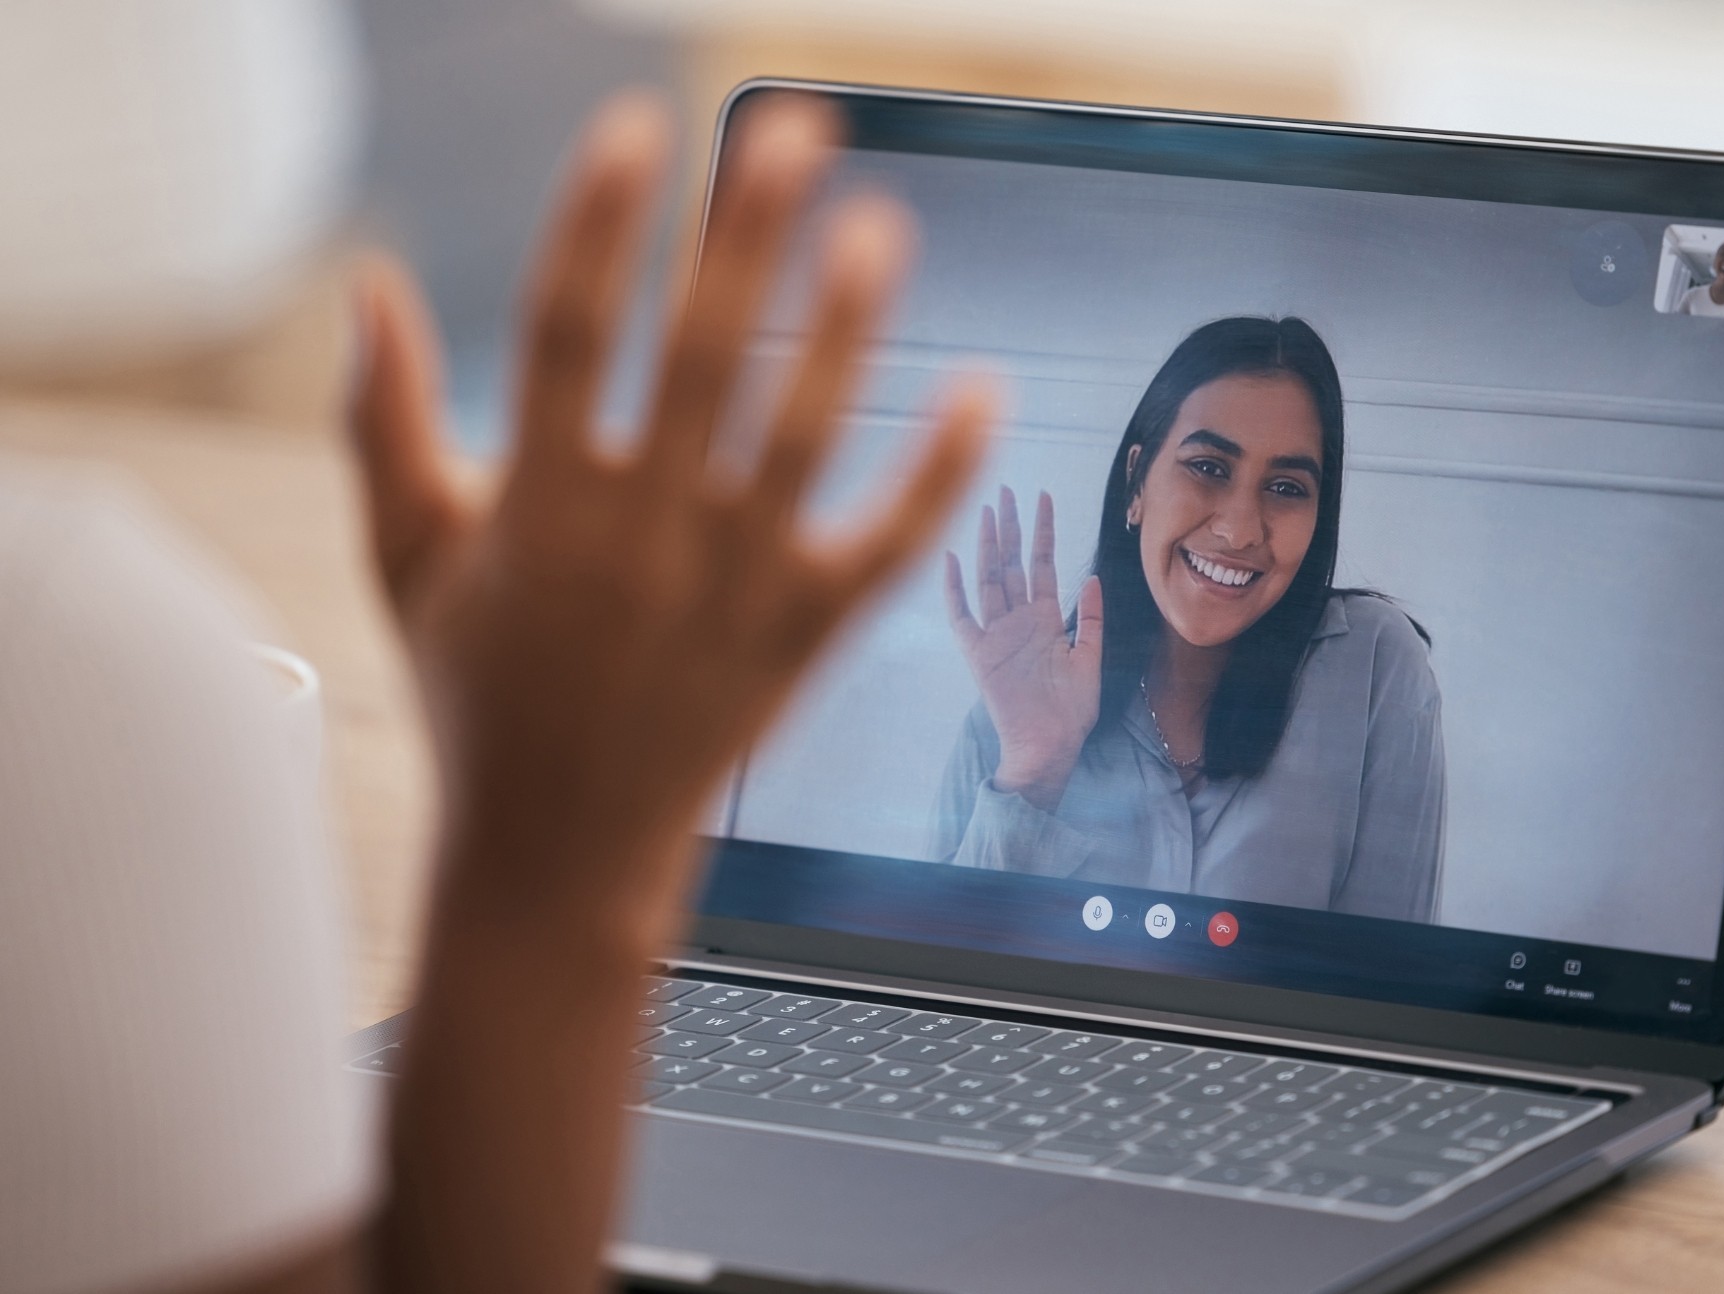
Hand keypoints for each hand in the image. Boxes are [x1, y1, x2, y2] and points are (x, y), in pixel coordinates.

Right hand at [350, 94, 992, 932]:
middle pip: (703, 360)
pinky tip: (983, 389)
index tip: (637, 128)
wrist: (556, 857)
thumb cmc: (478, 698)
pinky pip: (887, 546)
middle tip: (793, 130)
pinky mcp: (801, 639)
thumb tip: (369, 284)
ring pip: (804, 438)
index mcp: (539, 509)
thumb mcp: (407, 563)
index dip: (600, 224)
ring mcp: (732, 592)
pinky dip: (940, 474)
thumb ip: (384, 422)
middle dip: (746, 237)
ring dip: (845, 330)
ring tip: (880, 228)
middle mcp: (642, 542)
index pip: (567, 334)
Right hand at [944, 487, 1102, 810]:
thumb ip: (1090, 619)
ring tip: (987, 511)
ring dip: (988, 546)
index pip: (1041, 564)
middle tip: (1006, 490)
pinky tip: (954, 559)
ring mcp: (996, 635)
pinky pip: (962, 616)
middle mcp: (1017, 621)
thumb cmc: (1071, 714)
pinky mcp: (978, 655)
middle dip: (1010, 526)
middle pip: (1010, 563)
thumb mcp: (1091, 660)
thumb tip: (1091, 577)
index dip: (1043, 531)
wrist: (1049, 748)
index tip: (1044, 497)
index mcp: (1044, 620)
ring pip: (989, 580)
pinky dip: (956, 589)